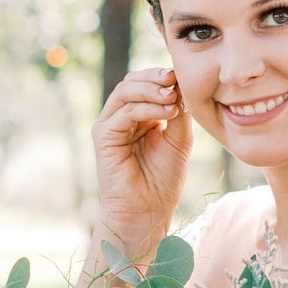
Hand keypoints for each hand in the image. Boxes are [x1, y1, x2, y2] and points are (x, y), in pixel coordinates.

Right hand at [92, 66, 191, 265]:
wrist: (147, 211)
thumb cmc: (163, 181)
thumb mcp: (179, 140)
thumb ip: (179, 111)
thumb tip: (181, 84)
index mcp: (139, 117)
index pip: (146, 84)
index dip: (163, 76)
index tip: (184, 76)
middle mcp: (121, 118)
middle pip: (132, 82)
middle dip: (155, 77)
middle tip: (176, 78)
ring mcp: (109, 126)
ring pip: (125, 92)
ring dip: (151, 90)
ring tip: (173, 96)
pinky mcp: (103, 136)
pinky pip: (124, 113)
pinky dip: (147, 108)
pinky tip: (168, 112)